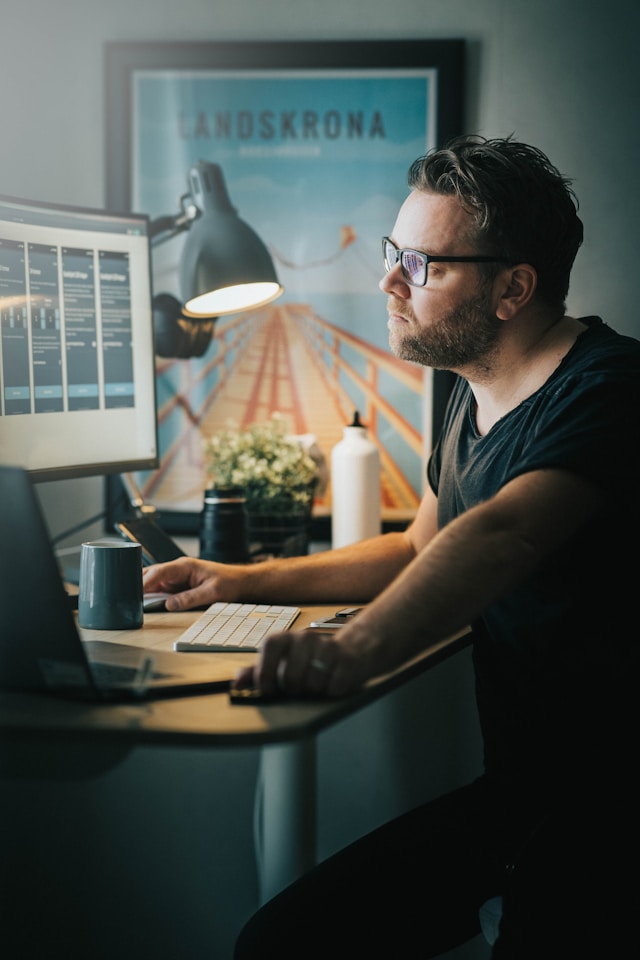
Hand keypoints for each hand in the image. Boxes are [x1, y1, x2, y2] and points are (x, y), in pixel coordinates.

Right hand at [142, 557, 246, 610]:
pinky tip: (145, 604)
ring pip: (153, 582)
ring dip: (144, 591)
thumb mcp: (212, 592)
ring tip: (132, 603)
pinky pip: (160, 589)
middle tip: (127, 598)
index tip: (134, 592)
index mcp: (184, 566)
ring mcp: (176, 577)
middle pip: (151, 574)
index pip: (159, 572)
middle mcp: (178, 569)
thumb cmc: (229, 582)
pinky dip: (151, 596)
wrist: (240, 581)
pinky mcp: (178, 585)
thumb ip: (190, 598)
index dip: (144, 582)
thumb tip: (170, 605)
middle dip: (138, 585)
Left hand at [233, 621, 374, 698]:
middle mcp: (305, 638)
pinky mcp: (347, 661)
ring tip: (315, 686)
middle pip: (290, 677)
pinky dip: (331, 693)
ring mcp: (328, 647)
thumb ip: (255, 672)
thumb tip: (236, 684)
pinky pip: (334, 688)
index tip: (267, 690)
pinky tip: (331, 684)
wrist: (347, 653)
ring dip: (313, 693)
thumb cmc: (306, 662)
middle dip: (292, 690)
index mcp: (284, 638)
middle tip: (297, 689)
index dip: (265, 673)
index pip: (269, 649)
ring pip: (313, 685)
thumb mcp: (279, 664)